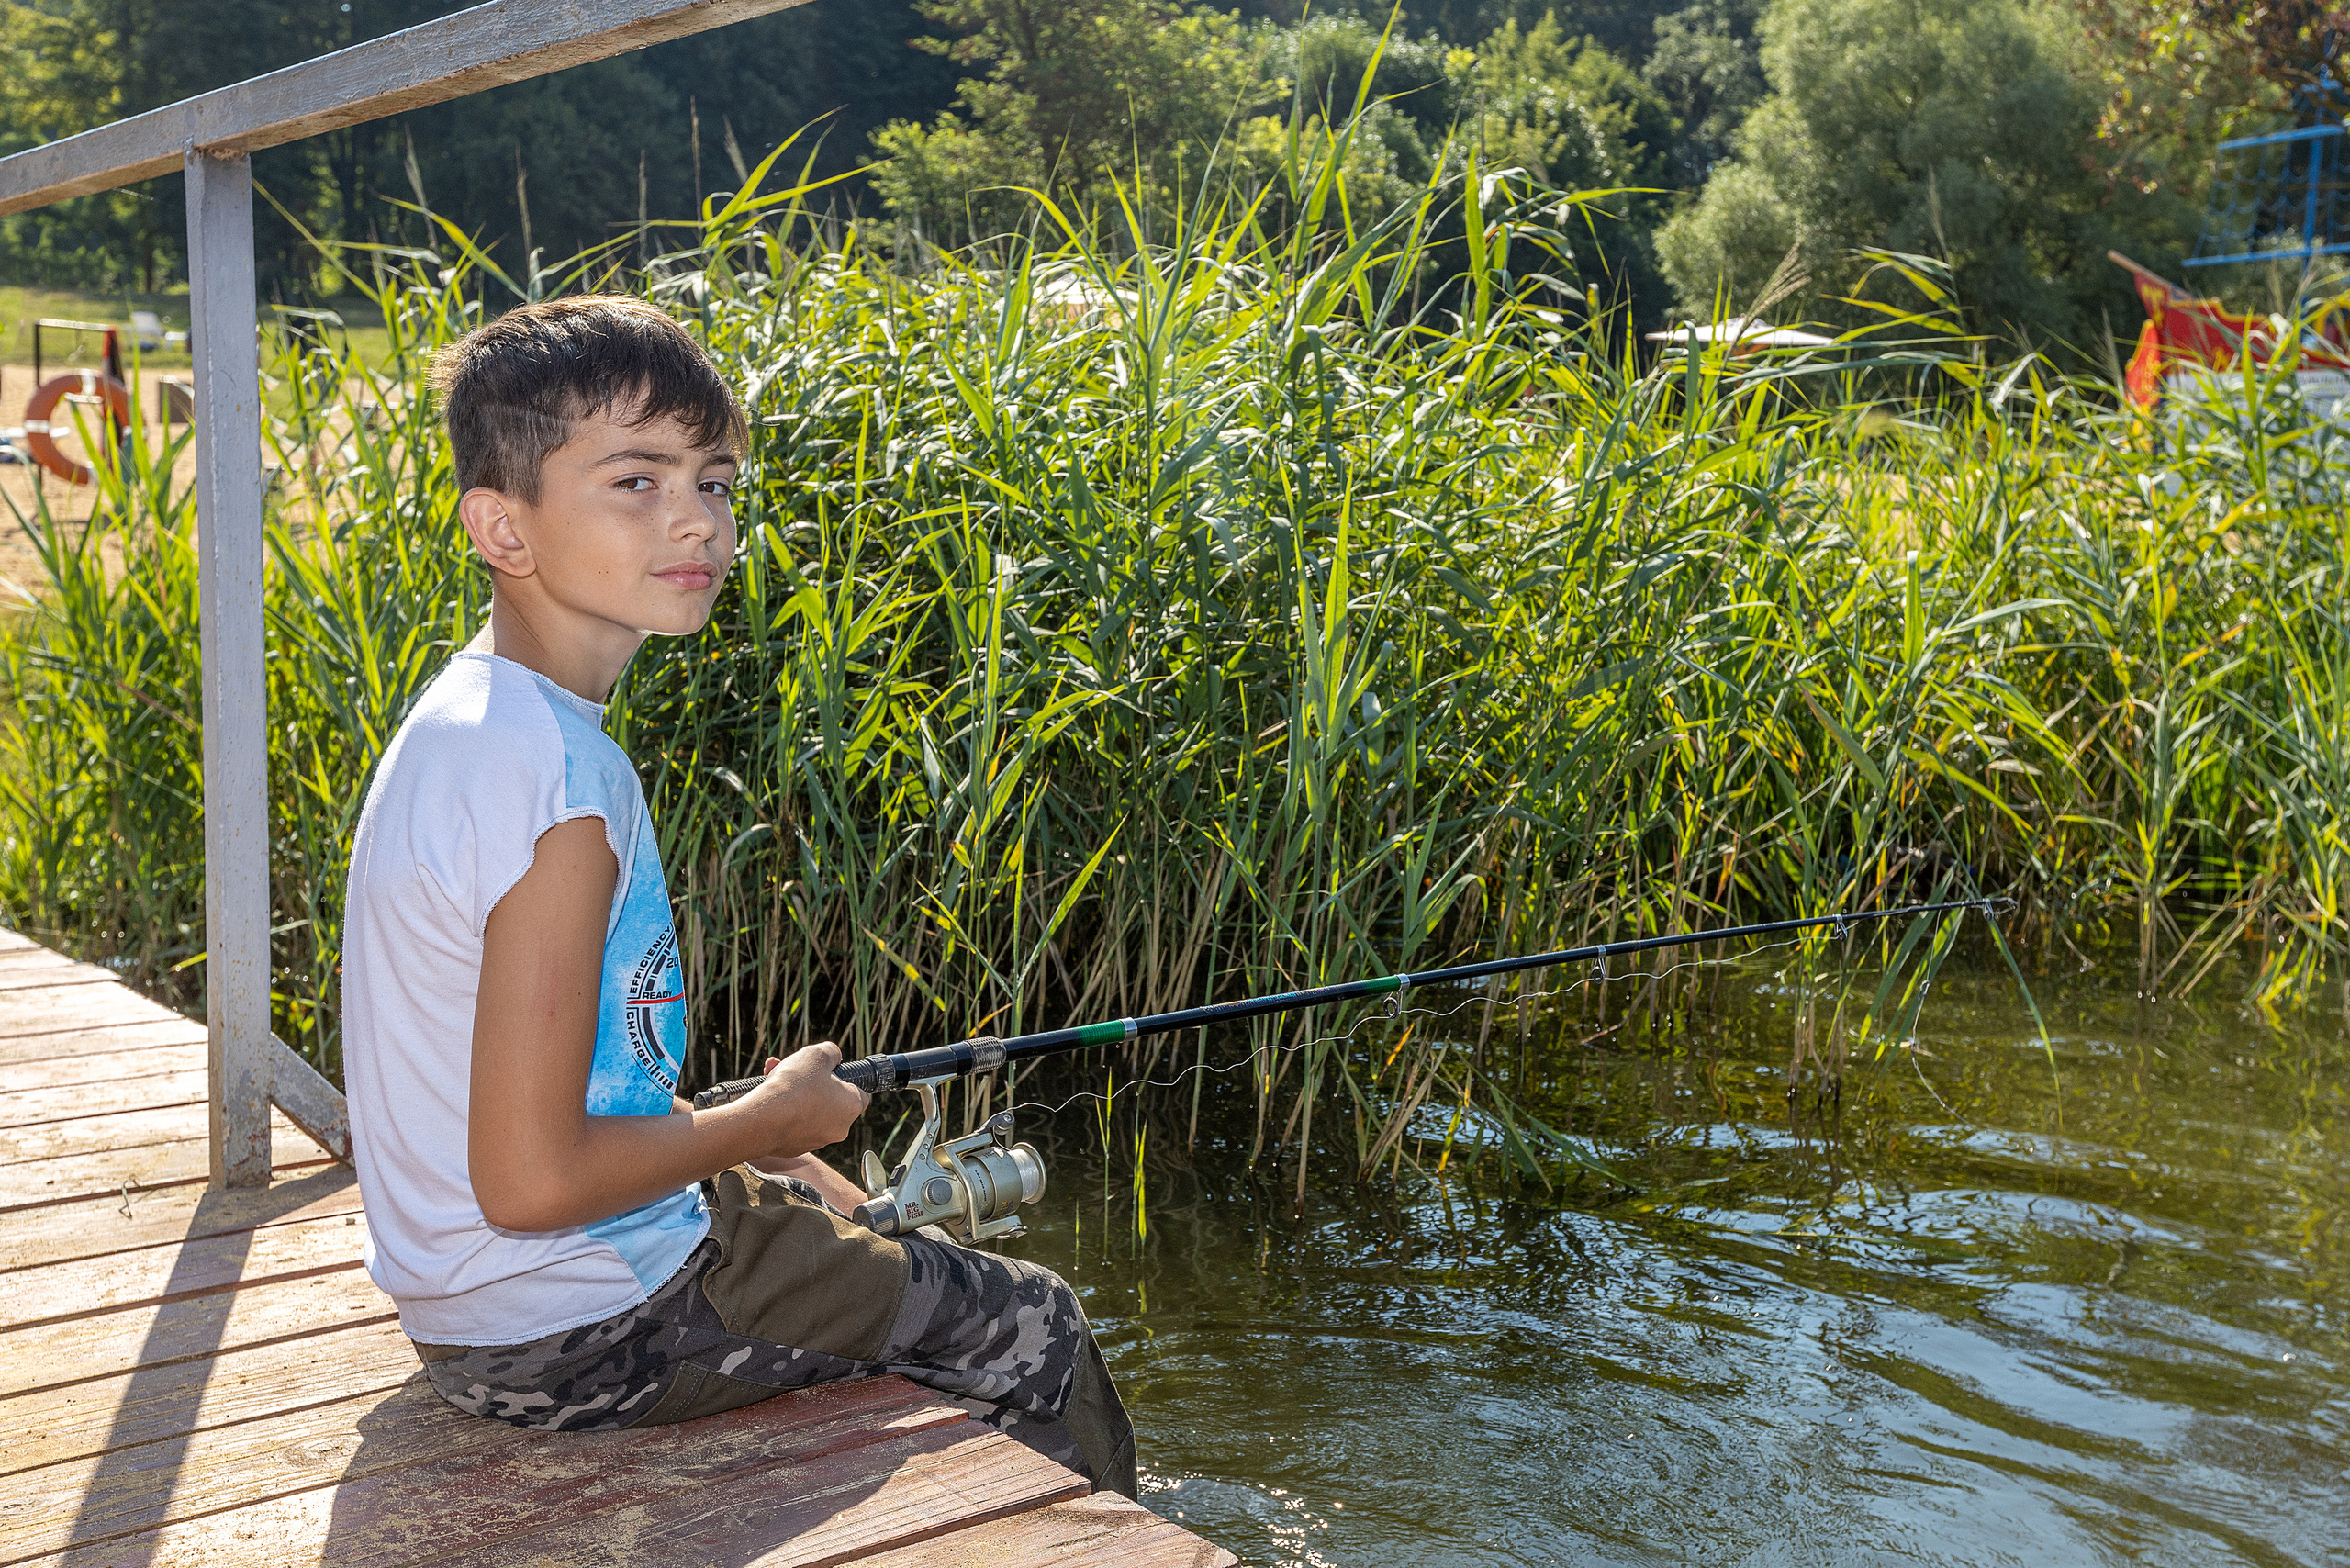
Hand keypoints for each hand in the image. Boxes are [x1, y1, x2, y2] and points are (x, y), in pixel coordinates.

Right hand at [738, 1041, 867, 1160]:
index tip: (830, 1072)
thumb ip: (831, 1052)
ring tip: (775, 1078)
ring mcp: (817, 1141)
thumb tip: (833, 1056)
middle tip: (797, 1071)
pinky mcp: (796, 1148)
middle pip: (831, 1100)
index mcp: (851, 1106)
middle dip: (813, 1083)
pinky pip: (793, 1124)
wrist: (762, 1119)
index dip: (845, 1079)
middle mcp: (839, 1128)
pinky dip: (785, 1112)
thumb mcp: (817, 1054)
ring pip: (809, 1111)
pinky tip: (770, 1099)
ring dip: (796, 1094)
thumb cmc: (794, 1086)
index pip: (861, 1093)